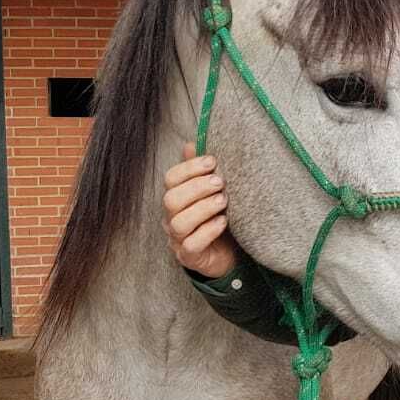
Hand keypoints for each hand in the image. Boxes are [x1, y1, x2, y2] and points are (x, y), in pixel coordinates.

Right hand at [163, 142, 239, 278]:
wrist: (228, 252)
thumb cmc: (218, 217)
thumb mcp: (212, 191)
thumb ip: (201, 170)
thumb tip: (192, 143)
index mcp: (176, 197)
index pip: (171, 179)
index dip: (189, 168)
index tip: (212, 161)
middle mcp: (171, 218)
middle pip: (171, 199)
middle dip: (197, 187)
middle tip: (221, 182)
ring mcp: (178, 239)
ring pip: (179, 222)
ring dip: (203, 208)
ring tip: (223, 201)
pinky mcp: (189, 257)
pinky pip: (191, 245)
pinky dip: (207, 232)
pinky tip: (223, 222)